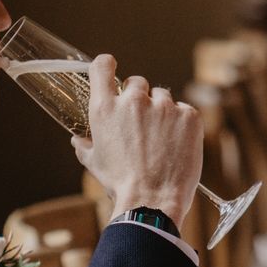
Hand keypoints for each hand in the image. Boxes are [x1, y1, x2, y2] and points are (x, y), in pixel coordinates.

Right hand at [72, 54, 202, 227]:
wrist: (153, 201)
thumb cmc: (120, 184)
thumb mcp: (94, 163)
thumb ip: (85, 145)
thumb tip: (78, 139)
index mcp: (105, 108)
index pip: (103, 67)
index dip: (107, 65)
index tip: (111, 67)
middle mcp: (134, 102)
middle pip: (137, 83)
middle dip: (139, 99)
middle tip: (141, 125)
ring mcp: (164, 107)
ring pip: (162, 97)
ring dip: (161, 112)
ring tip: (160, 140)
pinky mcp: (189, 115)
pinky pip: (184, 110)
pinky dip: (181, 124)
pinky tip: (177, 145)